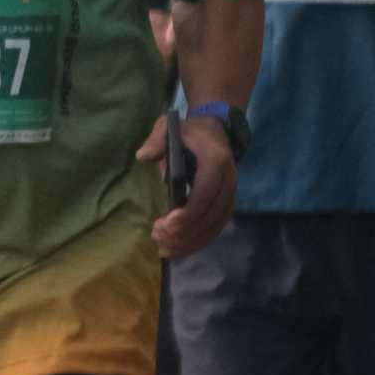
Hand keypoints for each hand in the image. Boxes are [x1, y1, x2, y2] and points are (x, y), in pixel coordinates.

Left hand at [140, 111, 236, 258]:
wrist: (215, 130)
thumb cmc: (189, 132)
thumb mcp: (169, 126)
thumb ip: (156, 139)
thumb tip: (143, 156)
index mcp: (215, 160)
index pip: (206, 191)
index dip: (189, 212)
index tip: (167, 224)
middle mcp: (229, 179)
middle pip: (212, 214)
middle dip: (186, 231)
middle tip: (158, 237)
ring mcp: (231, 193)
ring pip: (215, 225)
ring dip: (191, 241)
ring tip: (164, 247)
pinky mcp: (227, 203)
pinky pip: (216, 227)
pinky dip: (198, 241)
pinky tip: (178, 248)